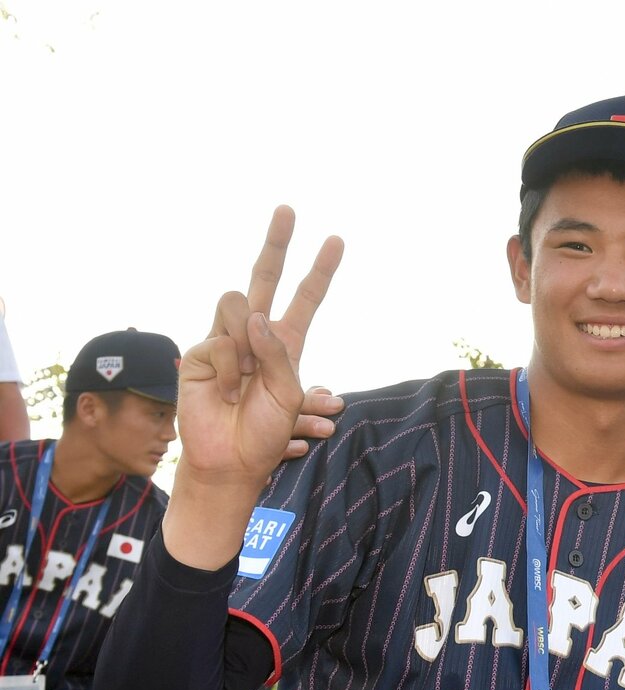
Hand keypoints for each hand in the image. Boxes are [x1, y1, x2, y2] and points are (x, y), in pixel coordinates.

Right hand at [176, 207, 342, 490]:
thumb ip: (278, 353)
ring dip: (249, 341)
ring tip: (247, 382)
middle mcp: (255, 335)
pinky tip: (229, 393)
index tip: (336, 241)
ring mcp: (226, 339)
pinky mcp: (201, 350)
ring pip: (238, 303)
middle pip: (264, 278)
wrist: (231, 459)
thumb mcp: (288, 394)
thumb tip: (256, 315)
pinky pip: (222, 340)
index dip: (319, 271)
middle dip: (276, 243)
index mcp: (286, 343)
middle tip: (288, 208)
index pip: (305, 299)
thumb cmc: (264, 432)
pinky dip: (232, 369)